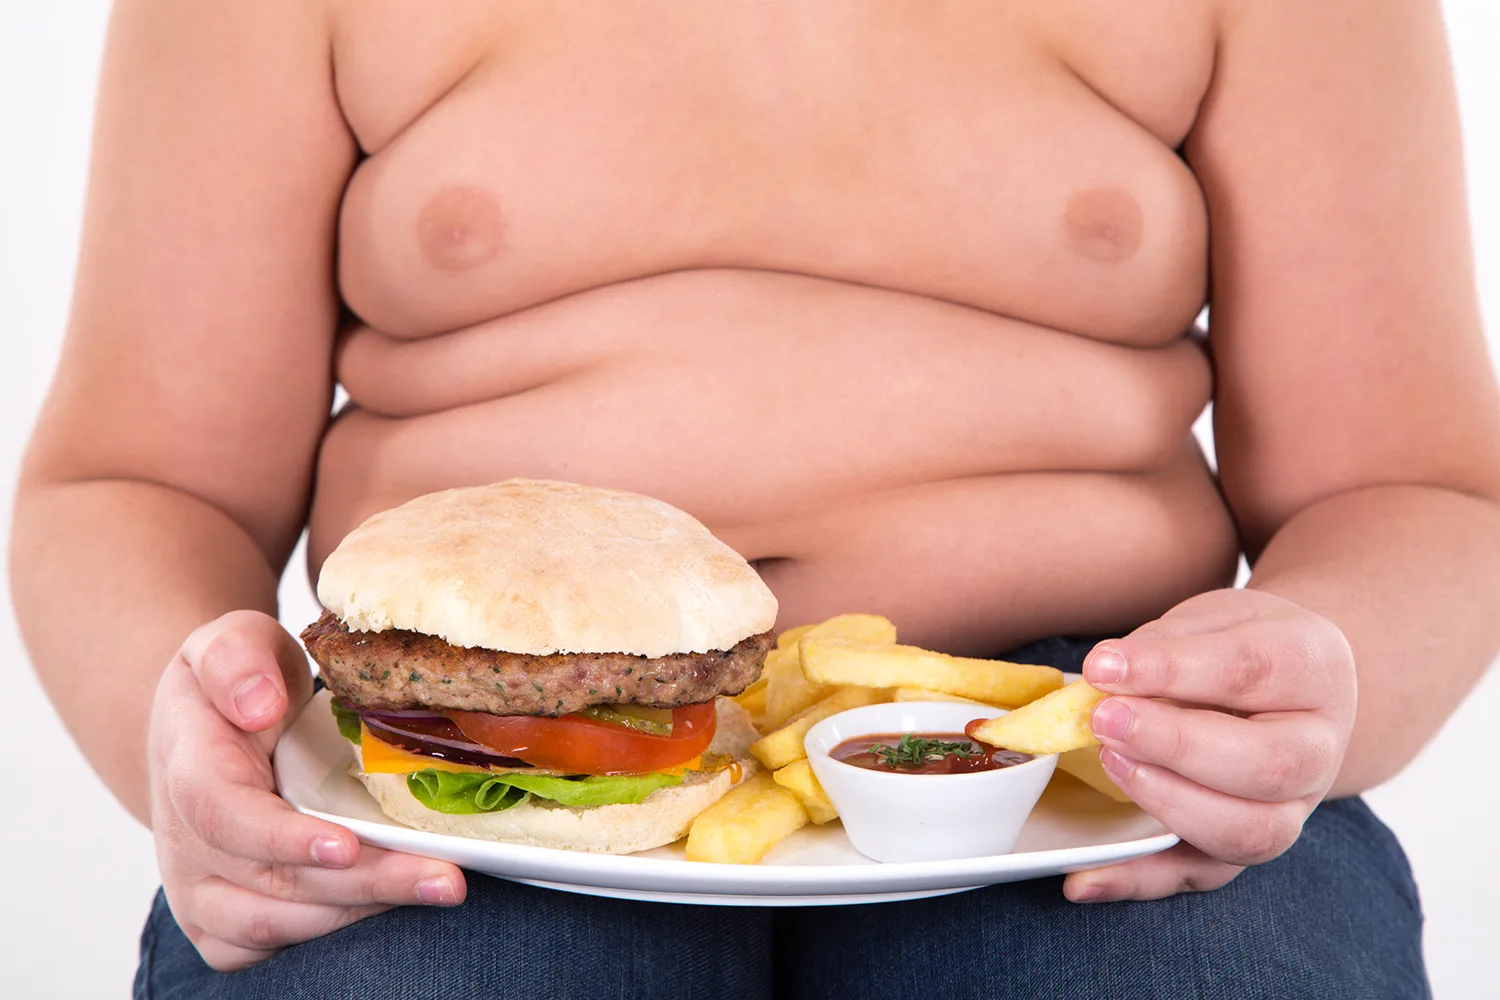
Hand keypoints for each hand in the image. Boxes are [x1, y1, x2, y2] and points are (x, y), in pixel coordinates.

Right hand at [148, 611, 466, 970]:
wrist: (207, 732)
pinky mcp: (225, 920)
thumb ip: (238, 658)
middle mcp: (186, 841)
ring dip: (363, 910)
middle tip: (443, 878)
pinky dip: (338, 929)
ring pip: (278, 922)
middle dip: (362, 883)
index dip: (281, 839)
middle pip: (270, 881)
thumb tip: (259, 703)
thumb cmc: (234, 685)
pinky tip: (397, 903)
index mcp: (187, 766)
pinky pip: (275, 943)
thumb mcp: (233, 640)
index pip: (222, 814)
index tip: (344, 845)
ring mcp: (202, 888)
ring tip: (440, 886)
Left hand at [1061, 589, 1355, 901]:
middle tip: (1105, 721)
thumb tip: (1105, 678)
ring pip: (1251, 832)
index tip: (1102, 666)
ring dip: (1168, 803)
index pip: (1250, 672)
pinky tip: (1080, 880)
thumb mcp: (1209, 619)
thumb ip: (1164, 647)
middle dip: (1175, 745)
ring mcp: (1292, 808)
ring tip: (1107, 762)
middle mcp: (1319, 748)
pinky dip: (1138, 881)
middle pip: (1268, 764)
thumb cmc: (1235, 645)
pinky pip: (1201, 876)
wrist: (1283, 686)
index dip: (1171, 671)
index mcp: (1314, 669)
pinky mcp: (1247, 845)